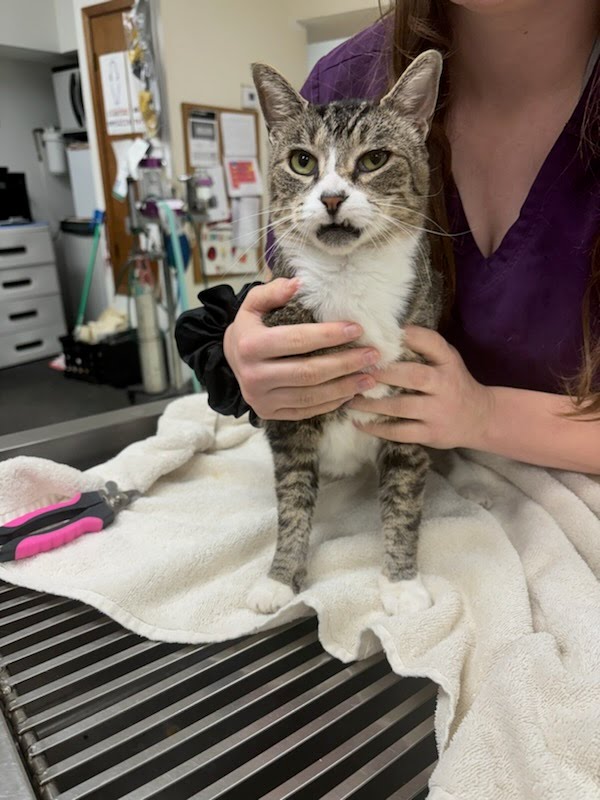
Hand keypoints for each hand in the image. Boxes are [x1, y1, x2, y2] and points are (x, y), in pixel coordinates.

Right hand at [223, 278, 379, 419]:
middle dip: (344, 363)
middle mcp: (253, 377)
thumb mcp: (253, 304)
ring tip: (369, 376)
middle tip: (371, 354)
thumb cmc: (250, 328)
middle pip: (308, 373)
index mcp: (250, 346)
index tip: (356, 329)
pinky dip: (332, 403)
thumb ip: (273, 291)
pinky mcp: (269, 414)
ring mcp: (261, 399)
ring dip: (344, 387)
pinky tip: (351, 392)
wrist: (230, 360)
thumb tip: (299, 284)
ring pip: (310, 396)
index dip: (329, 335)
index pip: (296, 341)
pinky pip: (306, 411)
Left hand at [348, 325, 494, 448]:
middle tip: (354, 369)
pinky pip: (399, 431)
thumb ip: (424, 348)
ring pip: (400, 406)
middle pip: (412, 376)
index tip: (381, 334)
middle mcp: (445, 385)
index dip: (408, 336)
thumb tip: (384, 334)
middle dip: (381, 372)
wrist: (480, 418)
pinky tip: (358, 422)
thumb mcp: (447, 361)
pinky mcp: (431, 434)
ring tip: (349, 398)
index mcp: (448, 362)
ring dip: (371, 403)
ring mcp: (438, 411)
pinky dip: (377, 427)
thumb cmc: (453, 383)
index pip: (431, 343)